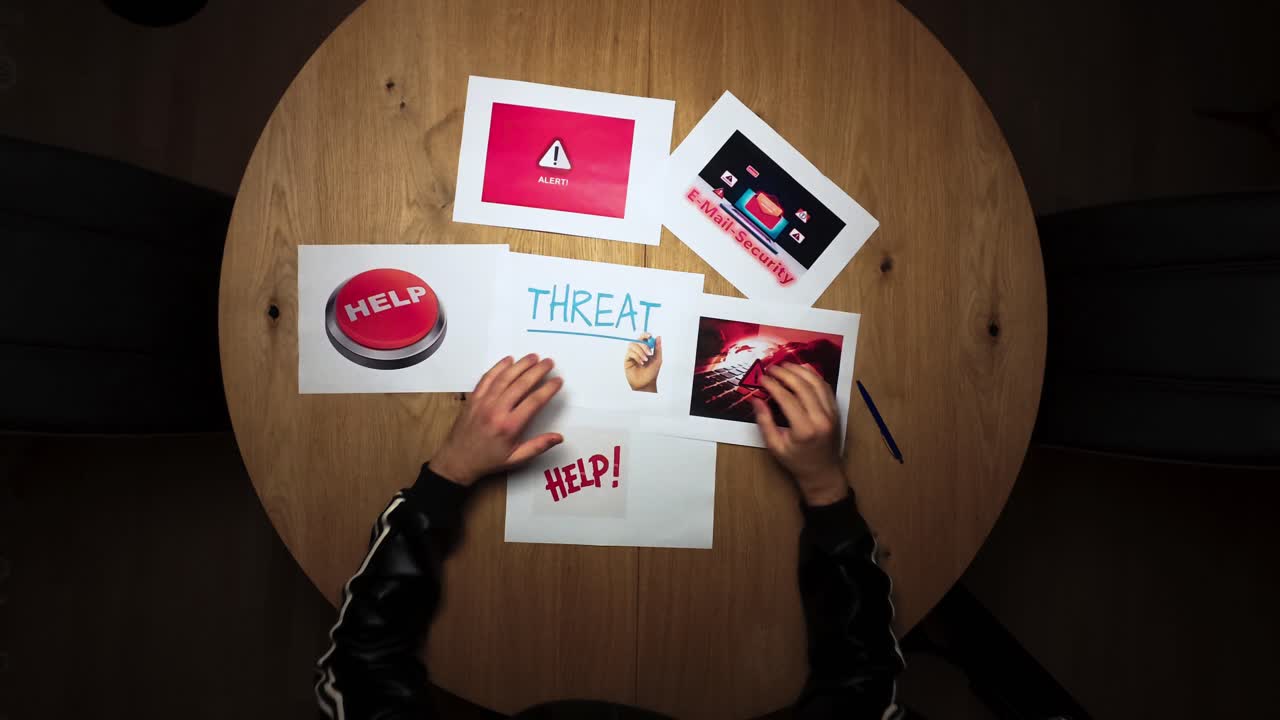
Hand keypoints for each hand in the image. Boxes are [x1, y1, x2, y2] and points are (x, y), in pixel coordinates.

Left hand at [431, 354, 564, 486]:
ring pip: (504, 377)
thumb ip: (538, 446)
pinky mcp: (473, 399)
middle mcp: (496, 410)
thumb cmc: (487, 460)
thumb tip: (559, 437)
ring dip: (520, 365)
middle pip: (521, 384)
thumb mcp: (515, 459)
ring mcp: (483, 402)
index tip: (558, 381)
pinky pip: (487, 378)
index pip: (534, 401)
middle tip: (549, 363)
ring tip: (534, 357)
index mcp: (509, 426)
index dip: (548, 389)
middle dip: (537, 371)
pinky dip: (498, 367)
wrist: (457, 460)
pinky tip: (508, 360)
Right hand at [623, 333, 661, 392]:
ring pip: (632, 345)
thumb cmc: (652, 372)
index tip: (650, 336)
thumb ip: (658, 348)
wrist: (646, 383)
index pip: (644, 338)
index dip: (646, 335)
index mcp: (645, 349)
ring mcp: (632, 354)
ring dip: (640, 352)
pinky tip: (641, 363)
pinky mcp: (627, 359)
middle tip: (649, 353)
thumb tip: (658, 337)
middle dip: (644, 345)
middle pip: (638, 340)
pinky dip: (637, 357)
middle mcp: (638, 350)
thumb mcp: (658, 359)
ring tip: (645, 360)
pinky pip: (630, 353)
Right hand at [750, 363, 848, 505]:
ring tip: (785, 365)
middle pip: (803, 386)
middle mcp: (821, 418)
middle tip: (771, 367)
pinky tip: (803, 369)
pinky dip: (814, 376)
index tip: (762, 378)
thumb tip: (756, 399)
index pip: (787, 398)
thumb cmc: (796, 462)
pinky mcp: (836, 411)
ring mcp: (831, 413)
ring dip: (800, 370)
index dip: (773, 385)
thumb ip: (765, 421)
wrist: (822, 473)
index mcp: (804, 429)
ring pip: (817, 383)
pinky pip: (826, 388)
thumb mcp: (775, 446)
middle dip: (785, 373)